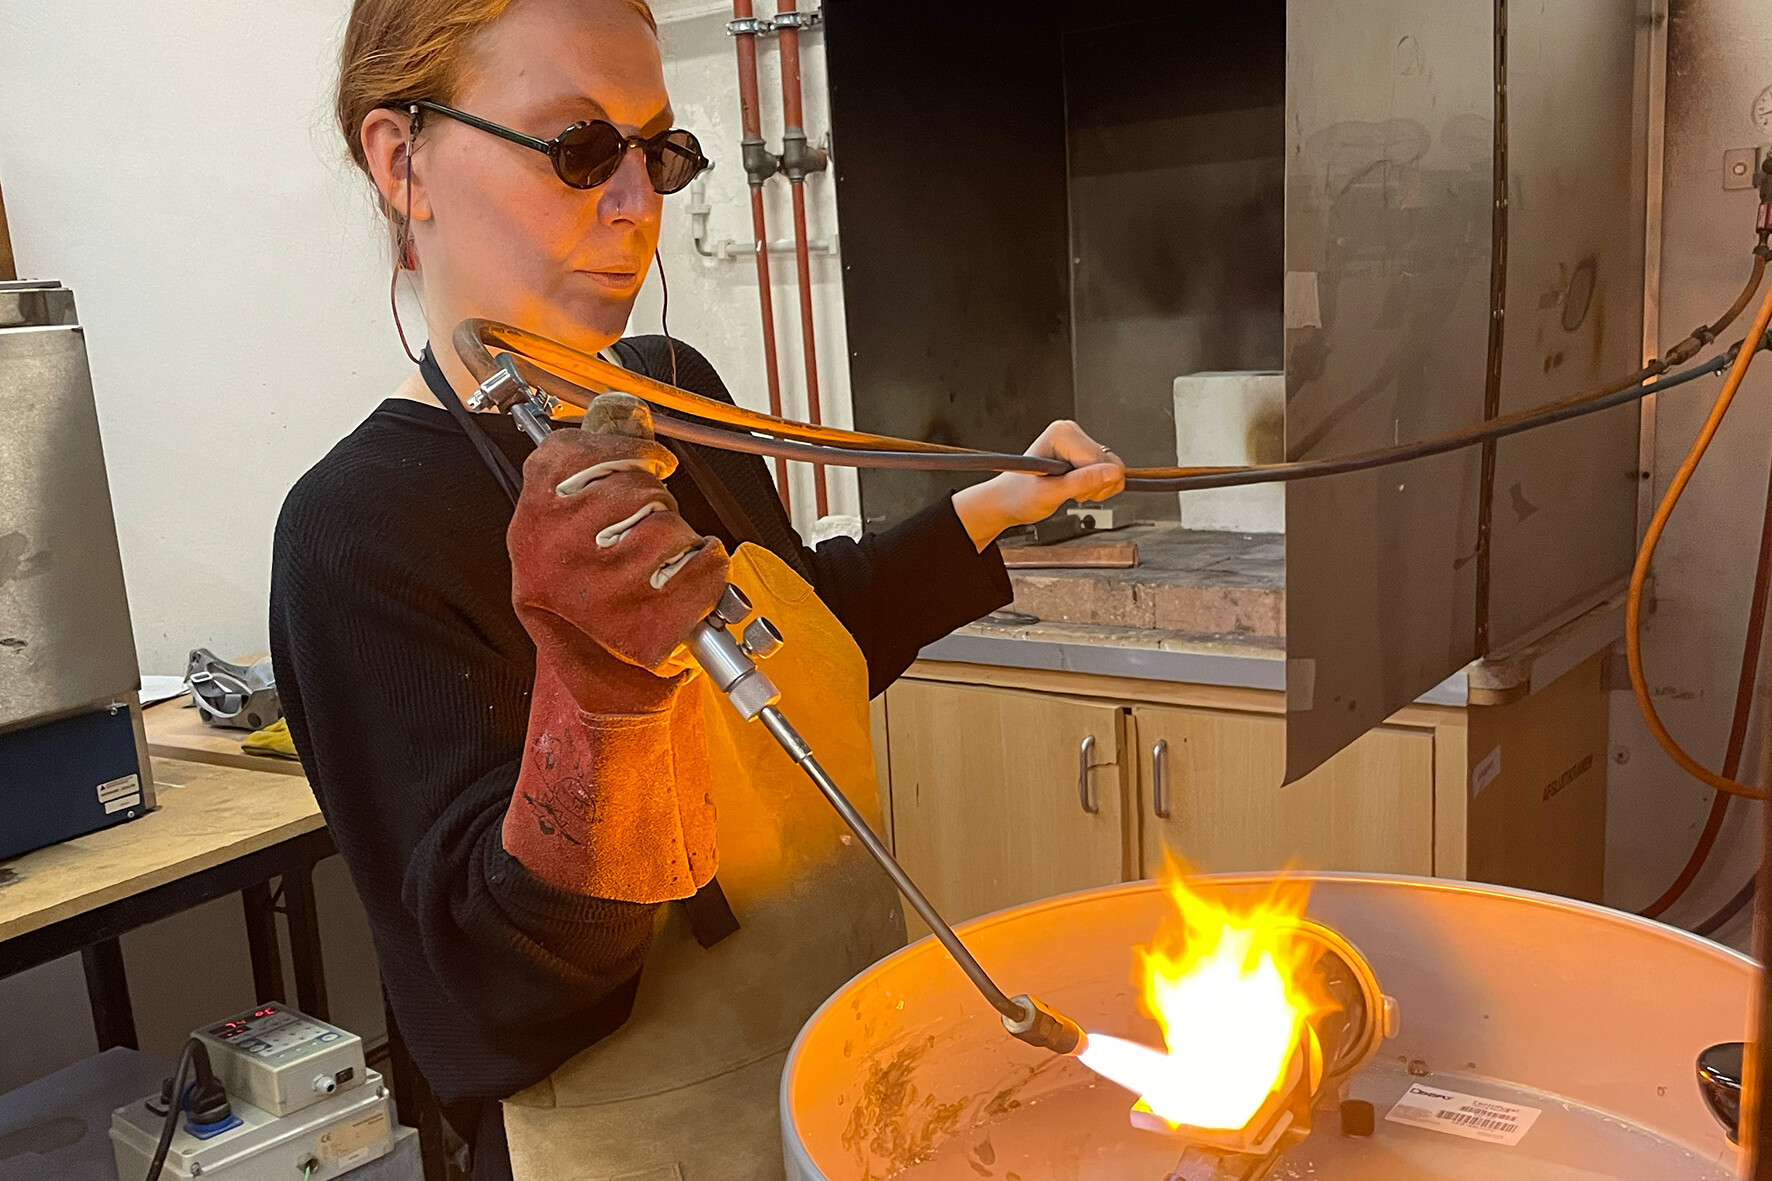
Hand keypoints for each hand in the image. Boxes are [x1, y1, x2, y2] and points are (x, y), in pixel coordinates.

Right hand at [503, 428, 729, 901]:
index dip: (623, 447)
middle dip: (656, 505)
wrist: (592, 695)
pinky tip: (690, 590)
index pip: (578, 450)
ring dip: (681, 544)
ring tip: (660, 574)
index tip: (644, 459)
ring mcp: (604, 591)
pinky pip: (706, 563)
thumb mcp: (556, 537)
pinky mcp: (651, 621)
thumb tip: (622, 406)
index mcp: (528, 527)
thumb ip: (576, 468)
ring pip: (673, 525)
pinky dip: (711, 575)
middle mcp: (556, 557)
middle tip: (646, 539)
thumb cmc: (582, 612)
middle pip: (635, 485)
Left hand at [950, 420, 1126, 550]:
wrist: (1008, 500)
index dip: (1090, 484)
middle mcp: (1072, 432)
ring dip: (1095, 488)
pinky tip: (1076, 487)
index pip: (1100, 461)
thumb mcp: (1050, 493)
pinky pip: (1110, 472)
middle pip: (1110, 464)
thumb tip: (1114, 473)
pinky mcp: (1085, 453)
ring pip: (1113, 469)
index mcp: (1062, 434)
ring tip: (1069, 490)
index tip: (1070, 491)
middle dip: (1094, 486)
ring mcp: (1080, 442)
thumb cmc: (1019, 495)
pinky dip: (1097, 487)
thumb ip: (1083, 482)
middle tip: (1068, 491)